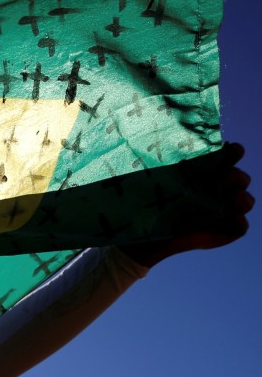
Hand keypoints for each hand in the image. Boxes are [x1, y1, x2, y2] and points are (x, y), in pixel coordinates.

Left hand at [123, 142, 253, 267]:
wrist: (133, 240)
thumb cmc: (137, 204)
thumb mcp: (141, 183)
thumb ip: (147, 165)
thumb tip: (140, 137)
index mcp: (197, 173)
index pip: (223, 158)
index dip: (232, 152)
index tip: (233, 149)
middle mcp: (211, 189)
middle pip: (237, 178)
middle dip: (235, 177)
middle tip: (224, 179)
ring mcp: (217, 211)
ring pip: (243, 200)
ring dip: (241, 199)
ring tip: (231, 200)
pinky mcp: (218, 233)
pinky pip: (238, 228)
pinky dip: (238, 224)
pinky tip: (232, 220)